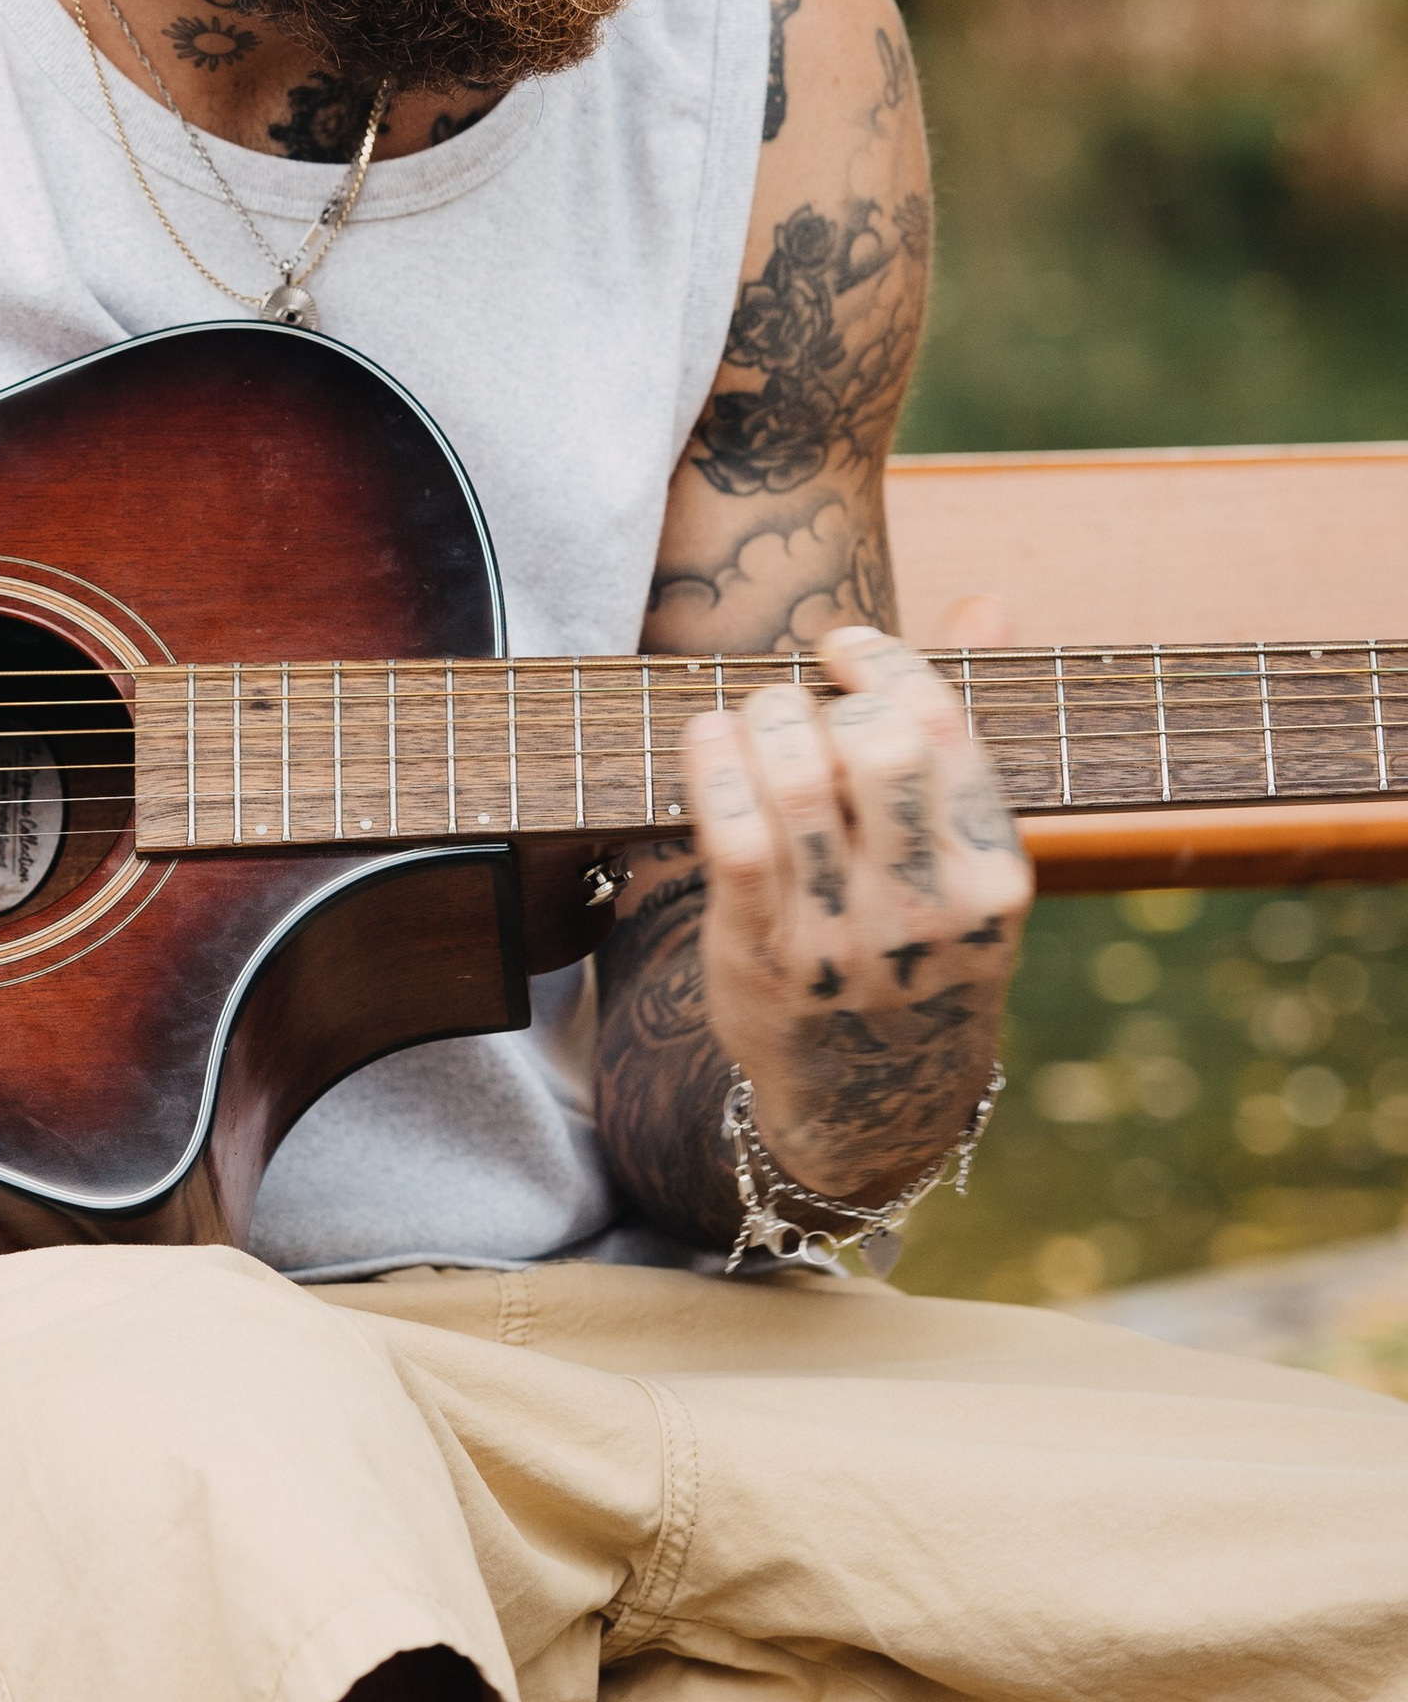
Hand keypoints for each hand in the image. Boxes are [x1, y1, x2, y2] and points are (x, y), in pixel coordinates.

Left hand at [678, 627, 1030, 1208]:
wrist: (875, 1098)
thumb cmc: (918, 944)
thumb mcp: (963, 857)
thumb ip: (963, 728)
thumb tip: (987, 604)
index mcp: (993, 870)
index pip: (944, 725)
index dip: (884, 661)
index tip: (843, 649)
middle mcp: (928, 905)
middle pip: (877, 742)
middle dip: (825, 697)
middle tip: (800, 706)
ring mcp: (846, 936)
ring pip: (797, 776)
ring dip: (762, 720)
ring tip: (753, 723)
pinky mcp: (766, 954)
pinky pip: (734, 834)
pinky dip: (713, 764)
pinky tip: (709, 740)